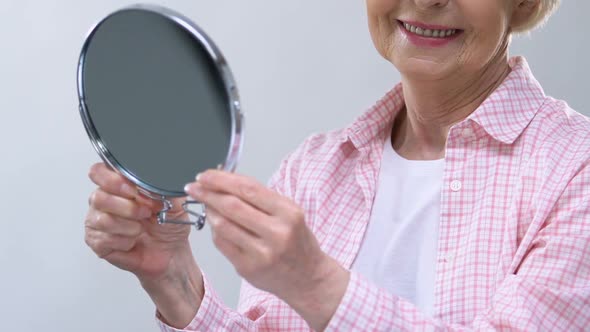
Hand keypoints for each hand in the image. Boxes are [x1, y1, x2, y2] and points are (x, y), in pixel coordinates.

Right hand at [85, 162, 203, 327]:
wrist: (171, 251)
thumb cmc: (168, 224)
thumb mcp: (173, 200)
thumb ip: (162, 185)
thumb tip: (156, 174)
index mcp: (118, 185)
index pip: (99, 172)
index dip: (114, 180)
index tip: (133, 189)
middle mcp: (103, 201)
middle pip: (99, 197)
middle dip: (129, 207)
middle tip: (146, 213)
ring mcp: (97, 221)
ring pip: (103, 219)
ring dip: (129, 226)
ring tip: (141, 228)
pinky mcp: (97, 242)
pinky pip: (105, 239)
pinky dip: (125, 241)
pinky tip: (133, 241)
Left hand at [185, 170, 349, 330]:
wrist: (307, 278)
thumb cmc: (297, 242)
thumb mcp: (289, 213)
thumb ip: (260, 198)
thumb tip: (225, 181)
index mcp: (289, 213)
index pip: (248, 188)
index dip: (222, 179)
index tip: (206, 175)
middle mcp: (277, 233)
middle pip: (232, 206)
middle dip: (208, 193)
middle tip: (194, 186)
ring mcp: (261, 253)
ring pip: (223, 225)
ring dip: (209, 211)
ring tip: (205, 203)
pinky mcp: (248, 268)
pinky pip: (222, 243)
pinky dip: (215, 229)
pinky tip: (215, 223)